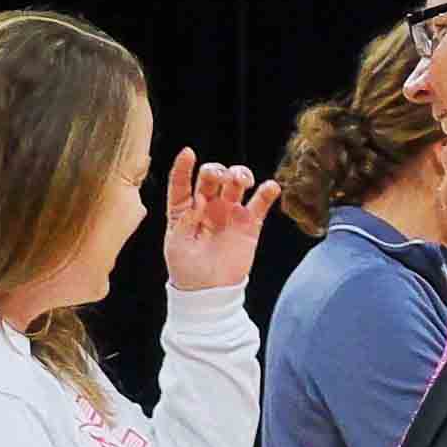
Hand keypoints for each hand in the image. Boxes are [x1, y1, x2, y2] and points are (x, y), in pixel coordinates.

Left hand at [161, 149, 284, 291]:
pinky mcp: (249, 224)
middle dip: (216, 170)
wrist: (210, 293)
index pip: (182, 183)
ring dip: (240, 174)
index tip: (188, 153)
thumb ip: (184, 223)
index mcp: (184, 210)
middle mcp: (208, 206)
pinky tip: (270, 187)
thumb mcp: (176, 247)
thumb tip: (197, 203)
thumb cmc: (187, 271)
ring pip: (237, 183)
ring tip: (242, 180)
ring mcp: (229, 212)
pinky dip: (267, 192)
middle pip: (212, 177)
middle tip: (219, 178)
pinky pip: (261, 203)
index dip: (183, 167)